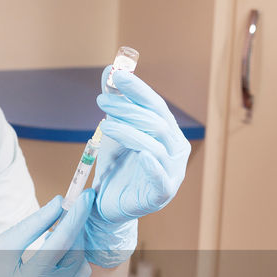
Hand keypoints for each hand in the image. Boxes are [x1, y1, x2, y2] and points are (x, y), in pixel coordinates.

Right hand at [0, 194, 93, 276]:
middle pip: (77, 255)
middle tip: (62, 222)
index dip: (77, 216)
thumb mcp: (3, 245)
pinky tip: (49, 276)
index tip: (86, 197)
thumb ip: (33, 224)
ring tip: (48, 254)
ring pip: (82, 271)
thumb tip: (62, 204)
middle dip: (74, 233)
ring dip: (71, 256)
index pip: (62, 242)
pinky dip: (69, 275)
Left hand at [84, 67, 190, 266]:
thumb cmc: (116, 167)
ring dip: (130, 131)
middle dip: (128, 108)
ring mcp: (172, 172)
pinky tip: (142, 156)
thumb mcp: (113, 132)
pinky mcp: (163, 193)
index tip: (116, 75)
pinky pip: (161, 178)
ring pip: (155, 145)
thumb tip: (109, 70)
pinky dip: (153, 166)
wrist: (108, 206)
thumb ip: (114, 104)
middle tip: (102, 101)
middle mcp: (175, 149)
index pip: (155, 105)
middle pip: (155, 122)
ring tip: (106, 125)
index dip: (137, 89)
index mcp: (167, 132)